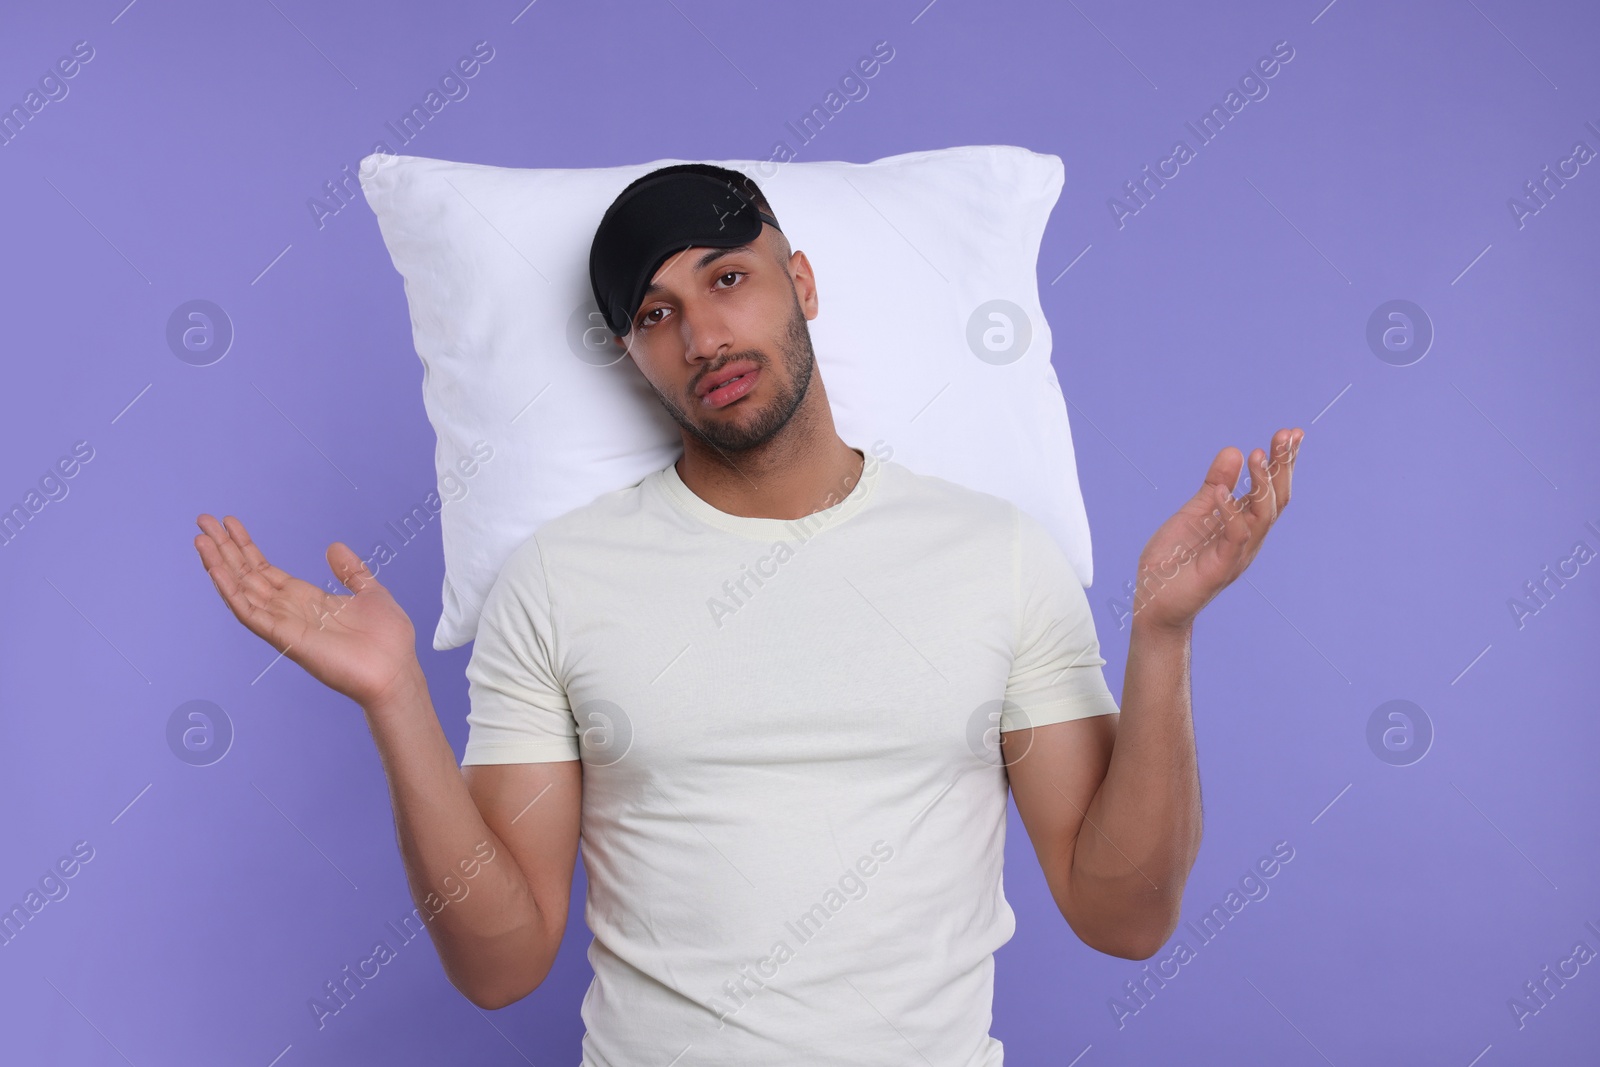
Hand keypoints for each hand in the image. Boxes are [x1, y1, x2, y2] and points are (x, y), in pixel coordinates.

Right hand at [193, 514, 420, 708]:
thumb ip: (351, 571)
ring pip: (241, 590)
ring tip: (200, 539)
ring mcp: (283, 623)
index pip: (266, 569)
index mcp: (307, 599)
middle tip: (203, 520)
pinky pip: (249, 612)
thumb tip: (333, 546)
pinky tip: (216, 570)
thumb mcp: (370, 592)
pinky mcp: (283, 637)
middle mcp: (289, 610)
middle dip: (225, 548)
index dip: (246, 546)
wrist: (395, 671)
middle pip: (247, 575)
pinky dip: (230, 591)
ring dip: (219, 564)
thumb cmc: (387, 640)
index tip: (229, 523)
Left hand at [1131, 428, 1303, 633]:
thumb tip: (1234, 450)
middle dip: (1283, 466)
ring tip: (1257, 454)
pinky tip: (1221, 492)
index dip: (1282, 462)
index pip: (1270, 490)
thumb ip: (1214, 486)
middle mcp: (1247, 539)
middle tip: (1288, 435)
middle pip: (1276, 499)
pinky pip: (1234, 538)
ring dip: (1262, 485)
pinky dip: (1230, 513)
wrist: (1153, 603)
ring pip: (1262, 517)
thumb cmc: (1173, 562)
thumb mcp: (1194, 513)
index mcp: (1243, 525)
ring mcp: (1237, 554)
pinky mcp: (1221, 569)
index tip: (1291, 433)